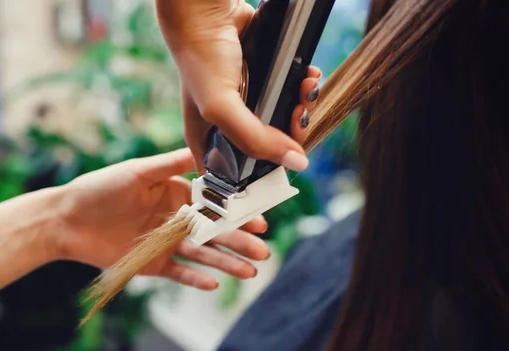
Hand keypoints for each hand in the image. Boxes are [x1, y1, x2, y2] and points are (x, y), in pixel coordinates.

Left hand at [54, 148, 269, 289]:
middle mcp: (176, 219)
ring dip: (226, 263)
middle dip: (239, 242)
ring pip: (202, 255)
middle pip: (214, 233)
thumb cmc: (100, 188)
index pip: (215, 205)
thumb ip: (172, 164)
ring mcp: (166, 243)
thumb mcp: (139, 171)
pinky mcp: (153, 264)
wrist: (66, 220)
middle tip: (263, 253)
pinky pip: (180, 273)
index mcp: (176, 194)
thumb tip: (206, 148)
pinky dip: (196, 279)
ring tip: (249, 272)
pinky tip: (214, 284)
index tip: (260, 221)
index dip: (237, 214)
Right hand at [156, 0, 319, 172]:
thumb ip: (255, 139)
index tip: (284, 166)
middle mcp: (229, 127)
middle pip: (269, 149)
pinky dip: (305, 88)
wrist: (209, 12)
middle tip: (299, 117)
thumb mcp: (222, 107)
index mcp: (209, 142)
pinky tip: (307, 77)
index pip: (238, 175)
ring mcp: (249, 105)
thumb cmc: (202, 58)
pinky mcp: (265, 84)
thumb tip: (296, 161)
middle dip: (291, 135)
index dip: (262, 176)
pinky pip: (292, 95)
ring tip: (306, 90)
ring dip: (303, 108)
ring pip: (285, 122)